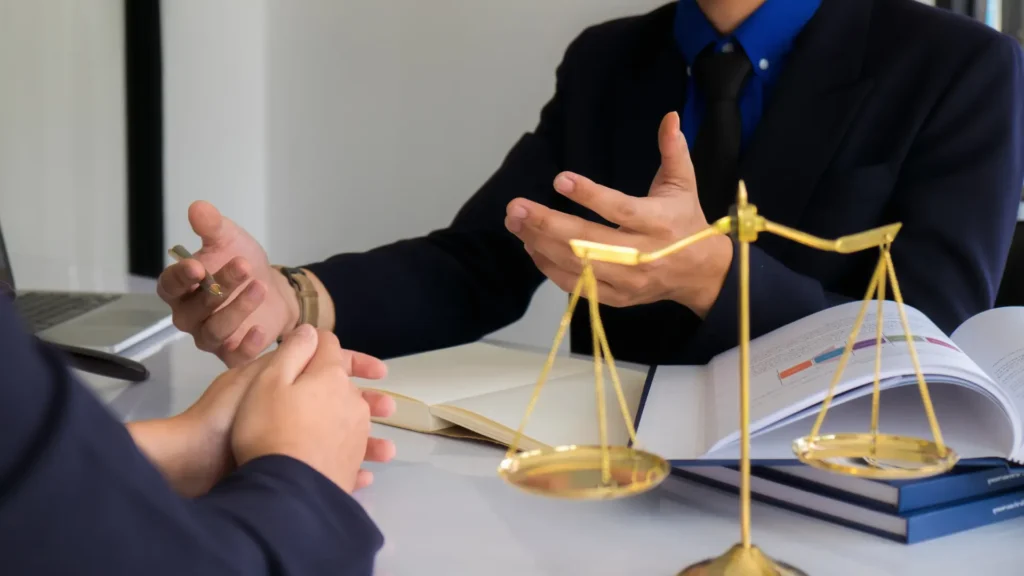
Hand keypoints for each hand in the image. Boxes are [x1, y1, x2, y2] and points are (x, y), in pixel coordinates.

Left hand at [128, 339, 389, 496]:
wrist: (189, 466)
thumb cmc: (223, 417)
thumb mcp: (259, 376)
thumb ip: (289, 356)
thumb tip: (314, 333)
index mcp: (276, 381)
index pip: (322, 364)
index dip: (353, 365)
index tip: (381, 373)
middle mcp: (282, 408)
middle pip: (333, 401)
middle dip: (364, 405)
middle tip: (389, 410)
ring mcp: (282, 440)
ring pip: (333, 436)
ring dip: (362, 441)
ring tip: (386, 451)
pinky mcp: (280, 470)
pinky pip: (321, 467)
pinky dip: (343, 469)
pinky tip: (363, 477)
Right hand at [156, 201, 302, 366]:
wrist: (273, 289)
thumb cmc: (241, 264)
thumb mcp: (229, 239)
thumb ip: (212, 227)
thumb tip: (198, 207)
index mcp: (180, 288)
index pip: (170, 285)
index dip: (180, 277)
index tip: (196, 266)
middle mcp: (189, 315)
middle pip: (196, 306)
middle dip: (219, 285)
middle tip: (243, 265)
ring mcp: (209, 337)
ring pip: (215, 330)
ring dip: (237, 309)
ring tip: (259, 286)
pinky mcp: (232, 353)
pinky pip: (234, 356)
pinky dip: (247, 346)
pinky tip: (260, 329)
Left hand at [504, 112, 732, 316]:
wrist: (701, 274)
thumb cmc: (685, 221)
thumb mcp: (683, 184)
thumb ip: (673, 151)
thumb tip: (670, 116)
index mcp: (657, 222)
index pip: (619, 209)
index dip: (589, 195)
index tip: (559, 179)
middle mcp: (641, 254)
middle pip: (587, 241)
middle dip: (547, 223)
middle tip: (515, 207)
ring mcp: (627, 280)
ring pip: (577, 265)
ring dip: (541, 243)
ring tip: (515, 222)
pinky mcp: (617, 297)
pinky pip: (578, 286)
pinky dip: (550, 268)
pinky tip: (531, 246)